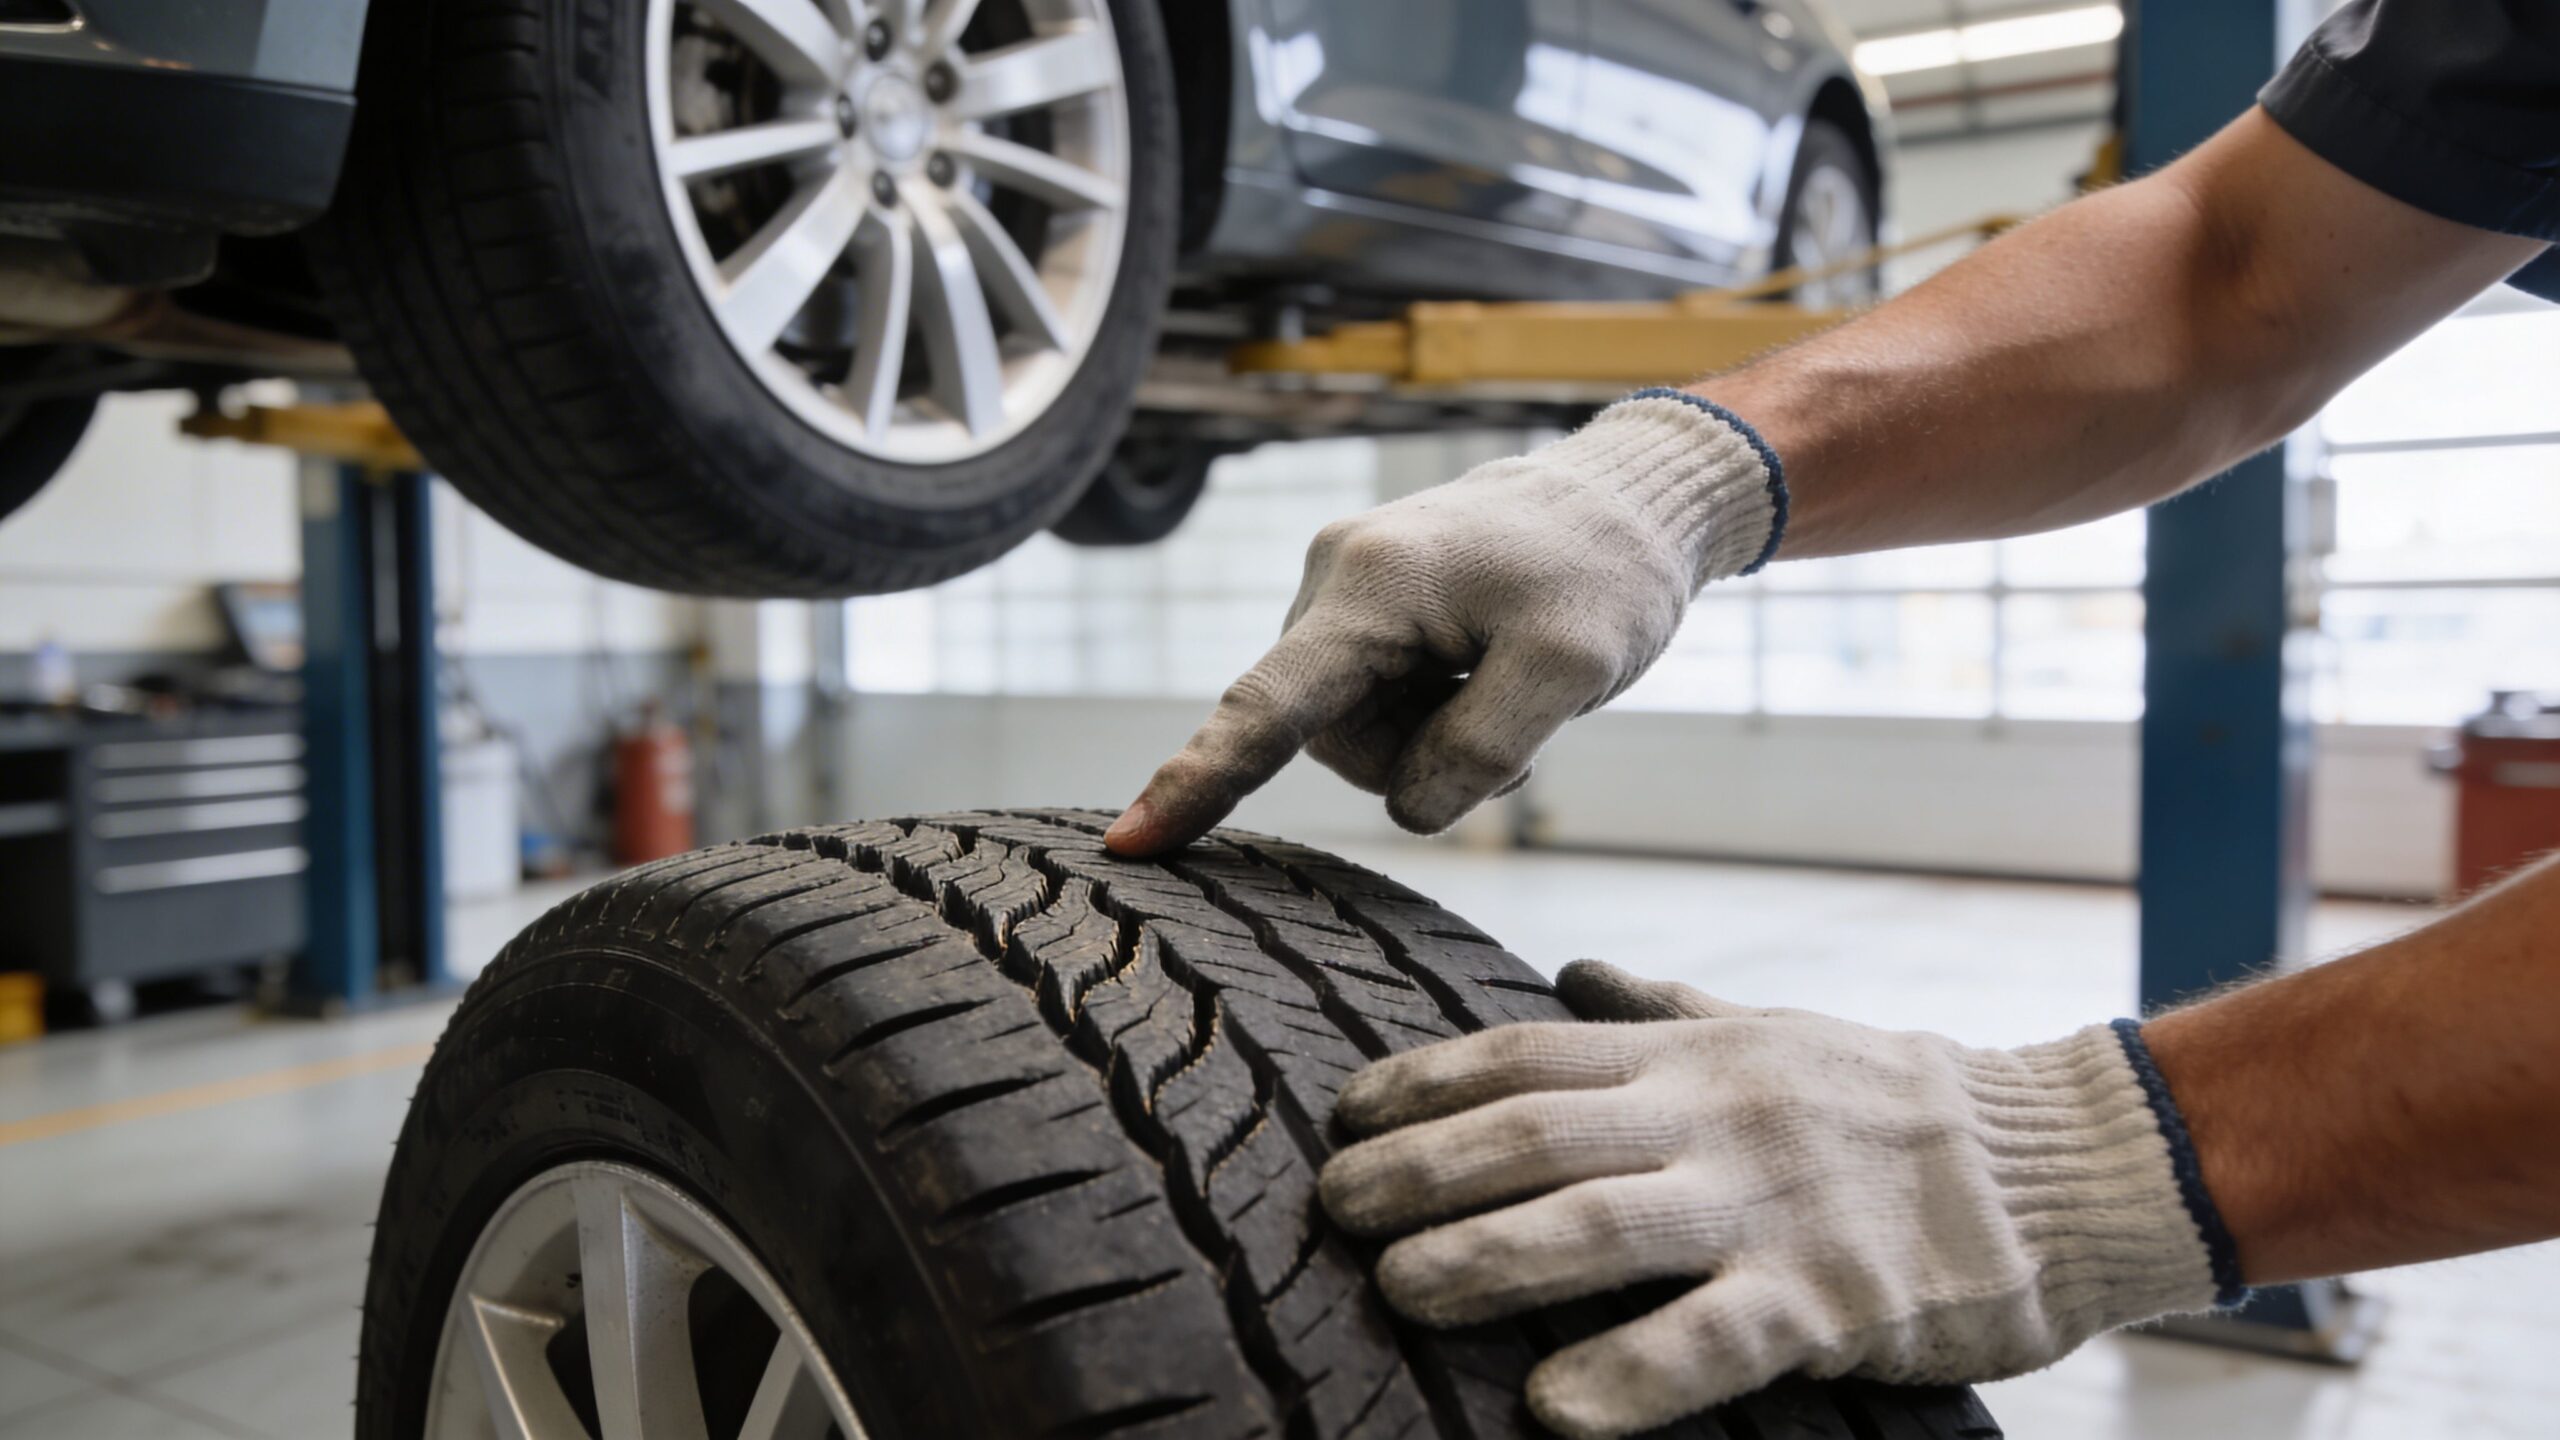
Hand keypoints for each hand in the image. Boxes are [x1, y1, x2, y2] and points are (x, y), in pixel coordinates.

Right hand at [1105, 391, 1782, 853]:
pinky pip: (1378, 699)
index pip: (1267, 709)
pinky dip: (1437, 710)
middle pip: (1336, 740)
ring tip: (1508, 681)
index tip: (1129, 845)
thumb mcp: (1571, 670)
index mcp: (1370, 587)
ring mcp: (1345, 587)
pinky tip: (1489, 670)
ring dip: (1435, 735)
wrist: (1634, 495)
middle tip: (1520, 721)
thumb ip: (1479, 752)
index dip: (1197, 785)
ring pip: (1359, 731)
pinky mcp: (1368, 603)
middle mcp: (1334, 577)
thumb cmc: (1607, 570)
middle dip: (1423, 756)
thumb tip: (1405, 809)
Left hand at [1318, 961, 2230, 1438]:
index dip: (1422, 1082)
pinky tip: (1552, 1409)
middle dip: (1419, 1170)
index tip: (1342, 1115)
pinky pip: (1714, 1340)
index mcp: (1691, 1057)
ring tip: (1395, 1293)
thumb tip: (1569, 973)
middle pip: (1533, 1135)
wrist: (2060, 1161)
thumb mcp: (1771, 1033)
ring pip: (1598, 1226)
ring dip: (1483, 1260)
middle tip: (1329, 1211)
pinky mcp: (1832, 1303)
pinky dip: (1630, 1372)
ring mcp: (1770, 1208)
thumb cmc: (1893, 1102)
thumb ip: (1662, 1010)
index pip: (1525, 1055)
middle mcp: (1714, 1118)